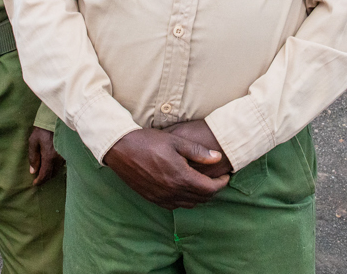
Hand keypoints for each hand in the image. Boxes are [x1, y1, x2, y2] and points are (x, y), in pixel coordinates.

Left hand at [27, 127, 63, 184]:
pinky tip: (51, 166)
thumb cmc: (42, 130)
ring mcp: (63, 155)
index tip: (35, 184)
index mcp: (49, 156)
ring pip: (57, 170)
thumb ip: (33, 157)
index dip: (40, 181)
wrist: (54, 120)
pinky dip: (55, 168)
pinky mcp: (66, 152)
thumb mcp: (33, 142)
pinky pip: (61, 164)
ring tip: (43, 173)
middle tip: (38, 180)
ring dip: (50, 173)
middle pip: (52, 174)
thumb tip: (33, 171)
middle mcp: (58, 158)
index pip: (45, 174)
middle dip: (45, 178)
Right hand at [103, 128, 229, 209]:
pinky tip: (184, 188)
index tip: (225, 176)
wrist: (120, 148)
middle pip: (201, 199)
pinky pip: (174, 206)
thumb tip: (217, 158)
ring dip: (199, 196)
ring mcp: (161, 198)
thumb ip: (198, 152)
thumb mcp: (176, 141)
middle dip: (212, 191)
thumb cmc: (149, 141)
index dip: (221, 184)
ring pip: (188, 204)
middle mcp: (172, 192)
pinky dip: (184, 200)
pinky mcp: (152, 198)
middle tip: (217, 180)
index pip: (209, 189)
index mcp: (181, 177)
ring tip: (202, 184)